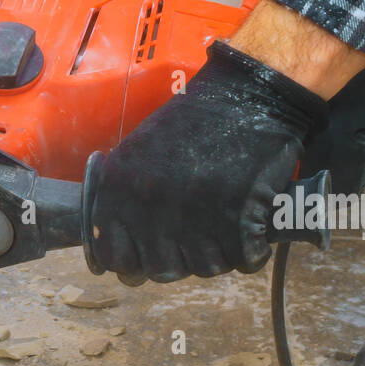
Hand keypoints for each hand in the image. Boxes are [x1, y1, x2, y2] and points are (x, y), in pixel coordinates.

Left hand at [88, 40, 327, 281]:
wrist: (247, 95)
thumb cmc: (194, 123)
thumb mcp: (137, 154)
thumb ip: (124, 200)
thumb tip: (123, 253)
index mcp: (117, 192)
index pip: (113, 257)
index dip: (134, 261)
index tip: (150, 253)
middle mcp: (147, 209)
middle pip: (160, 270)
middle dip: (180, 259)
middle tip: (197, 236)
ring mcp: (190, 219)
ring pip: (203, 269)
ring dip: (218, 253)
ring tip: (226, 222)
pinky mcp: (235, 223)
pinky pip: (243, 260)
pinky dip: (252, 249)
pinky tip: (251, 224)